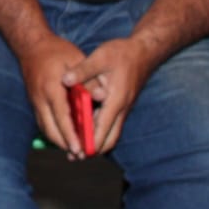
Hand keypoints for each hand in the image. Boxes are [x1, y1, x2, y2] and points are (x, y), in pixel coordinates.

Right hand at [17, 33, 90, 158]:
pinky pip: (43, 122)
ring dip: (58, 141)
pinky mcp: (34, 102)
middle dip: (64, 144)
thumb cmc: (56, 51)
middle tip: (79, 155)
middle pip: (50, 129)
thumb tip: (103, 97)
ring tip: (74, 150)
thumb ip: (89, 80)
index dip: (70, 135)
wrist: (31, 45)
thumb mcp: (76, 60)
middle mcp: (40, 98)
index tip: (78, 149)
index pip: (61, 117)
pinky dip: (53, 133)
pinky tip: (64, 137)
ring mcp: (35, 101)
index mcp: (52, 88)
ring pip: (45, 129)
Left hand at [63, 36, 160, 154]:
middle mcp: (121, 109)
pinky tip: (85, 130)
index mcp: (116, 100)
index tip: (78, 152)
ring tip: (77, 149)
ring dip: (96, 143)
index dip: (91, 142)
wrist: (143, 52)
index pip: (103, 128)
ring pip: (111, 134)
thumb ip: (83, 70)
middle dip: (93, 149)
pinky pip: (110, 125)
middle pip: (109, 139)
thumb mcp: (100, 57)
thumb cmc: (121, 53)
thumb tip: (65, 80)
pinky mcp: (120, 106)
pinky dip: (99, 132)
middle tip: (74, 156)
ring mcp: (122, 109)